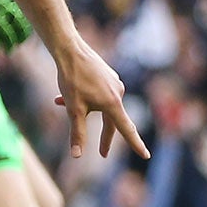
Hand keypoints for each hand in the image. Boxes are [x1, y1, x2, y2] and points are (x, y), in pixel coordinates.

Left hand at [51, 38, 145, 159]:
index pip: (126, 130)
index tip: (146, 155)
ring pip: (100, 105)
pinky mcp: (107, 75)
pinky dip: (84, 98)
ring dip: (84, 110)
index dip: (136, 144)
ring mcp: (113, 83)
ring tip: (61, 103)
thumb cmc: (72, 80)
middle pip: (112, 121)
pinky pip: (98, 93)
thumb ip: (77, 134)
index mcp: (113, 103)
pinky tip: (62, 94)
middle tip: (102, 153)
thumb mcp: (74, 110)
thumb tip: (77, 156)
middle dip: (104, 136)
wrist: (69, 49)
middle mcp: (118, 93)